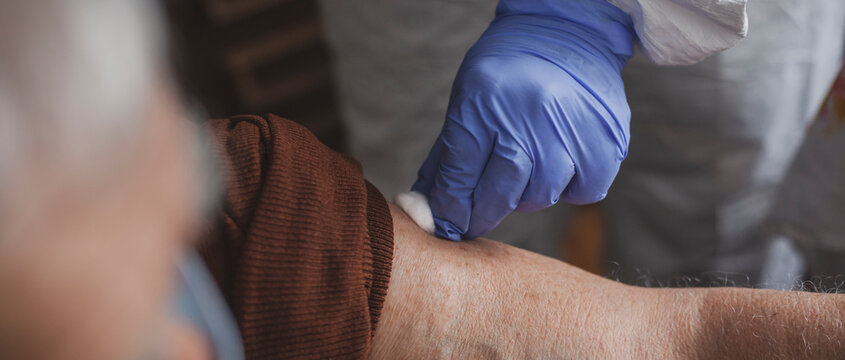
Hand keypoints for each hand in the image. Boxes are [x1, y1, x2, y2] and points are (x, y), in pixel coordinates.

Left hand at [412, 0, 634, 239]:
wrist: (570, 31)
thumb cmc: (511, 67)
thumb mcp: (469, 96)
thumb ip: (451, 153)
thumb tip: (433, 207)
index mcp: (485, 100)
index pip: (460, 173)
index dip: (450, 207)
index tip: (449, 224)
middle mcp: (530, 114)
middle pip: (500, 192)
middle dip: (482, 214)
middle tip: (474, 220)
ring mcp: (571, 127)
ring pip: (541, 195)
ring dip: (526, 197)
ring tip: (522, 177)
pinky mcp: (606, 138)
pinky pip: (584, 190)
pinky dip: (570, 189)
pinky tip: (561, 168)